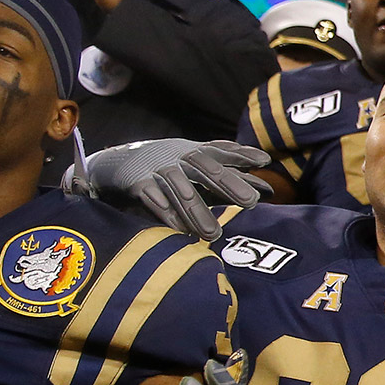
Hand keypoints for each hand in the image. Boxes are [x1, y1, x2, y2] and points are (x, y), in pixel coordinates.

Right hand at [66, 138, 270, 240]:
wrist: (116, 164)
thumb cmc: (168, 167)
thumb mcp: (196, 166)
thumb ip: (229, 177)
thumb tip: (268, 192)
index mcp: (194, 150)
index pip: (221, 150)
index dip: (241, 154)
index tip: (264, 163)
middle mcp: (177, 156)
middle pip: (205, 166)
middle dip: (228, 183)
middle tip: (251, 202)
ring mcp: (157, 168)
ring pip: (180, 188)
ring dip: (197, 210)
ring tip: (214, 234)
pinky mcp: (136, 182)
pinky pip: (151, 198)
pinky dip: (165, 213)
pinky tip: (179, 230)